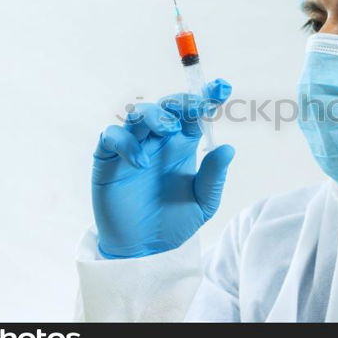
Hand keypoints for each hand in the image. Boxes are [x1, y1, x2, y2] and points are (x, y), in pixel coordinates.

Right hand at [91, 78, 233, 257]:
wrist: (146, 250)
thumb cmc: (175, 222)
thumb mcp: (203, 203)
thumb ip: (214, 177)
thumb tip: (228, 148)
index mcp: (183, 145)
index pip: (194, 113)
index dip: (207, 96)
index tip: (222, 88)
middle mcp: (158, 141)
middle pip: (167, 107)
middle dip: (181, 102)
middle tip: (195, 108)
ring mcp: (133, 147)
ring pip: (138, 114)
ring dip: (154, 114)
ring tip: (169, 128)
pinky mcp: (108, 160)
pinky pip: (112, 137)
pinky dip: (125, 142)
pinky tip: (141, 161)